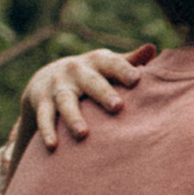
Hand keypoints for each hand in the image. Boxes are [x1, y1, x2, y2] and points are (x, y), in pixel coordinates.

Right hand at [24, 44, 153, 146]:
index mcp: (97, 61)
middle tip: (117, 107)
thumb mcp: (107, 65)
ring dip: (73, 117)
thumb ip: (129, 61)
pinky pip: (44, 117)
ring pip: (66, 102)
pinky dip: (47, 131)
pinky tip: (53, 146)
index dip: (123, 70)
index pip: (112, 63)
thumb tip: (152, 48)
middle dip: (103, 93)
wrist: (46, 78)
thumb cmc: (91, 74)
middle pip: (91, 82)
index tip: (137, 79)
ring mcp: (57, 86)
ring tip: (83, 133)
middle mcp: (76, 70)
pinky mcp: (41, 101)